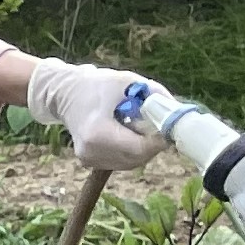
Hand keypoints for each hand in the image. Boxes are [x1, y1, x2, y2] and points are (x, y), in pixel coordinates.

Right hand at [22, 57, 162, 175]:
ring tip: (136, 126)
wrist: (65, 94)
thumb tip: (179, 113)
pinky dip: (130, 150)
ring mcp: (89, 159)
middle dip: (152, 143)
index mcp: (98, 132)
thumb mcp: (129, 82)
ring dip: (142, 147)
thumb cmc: (97, 85)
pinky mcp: (89, 162)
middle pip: (138, 158)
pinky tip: (125, 133)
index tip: (167, 125)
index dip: (159, 139)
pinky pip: (122, 161)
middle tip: (154, 124)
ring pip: (132, 162)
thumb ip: (156, 96)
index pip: (140, 148)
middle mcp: (91, 151)